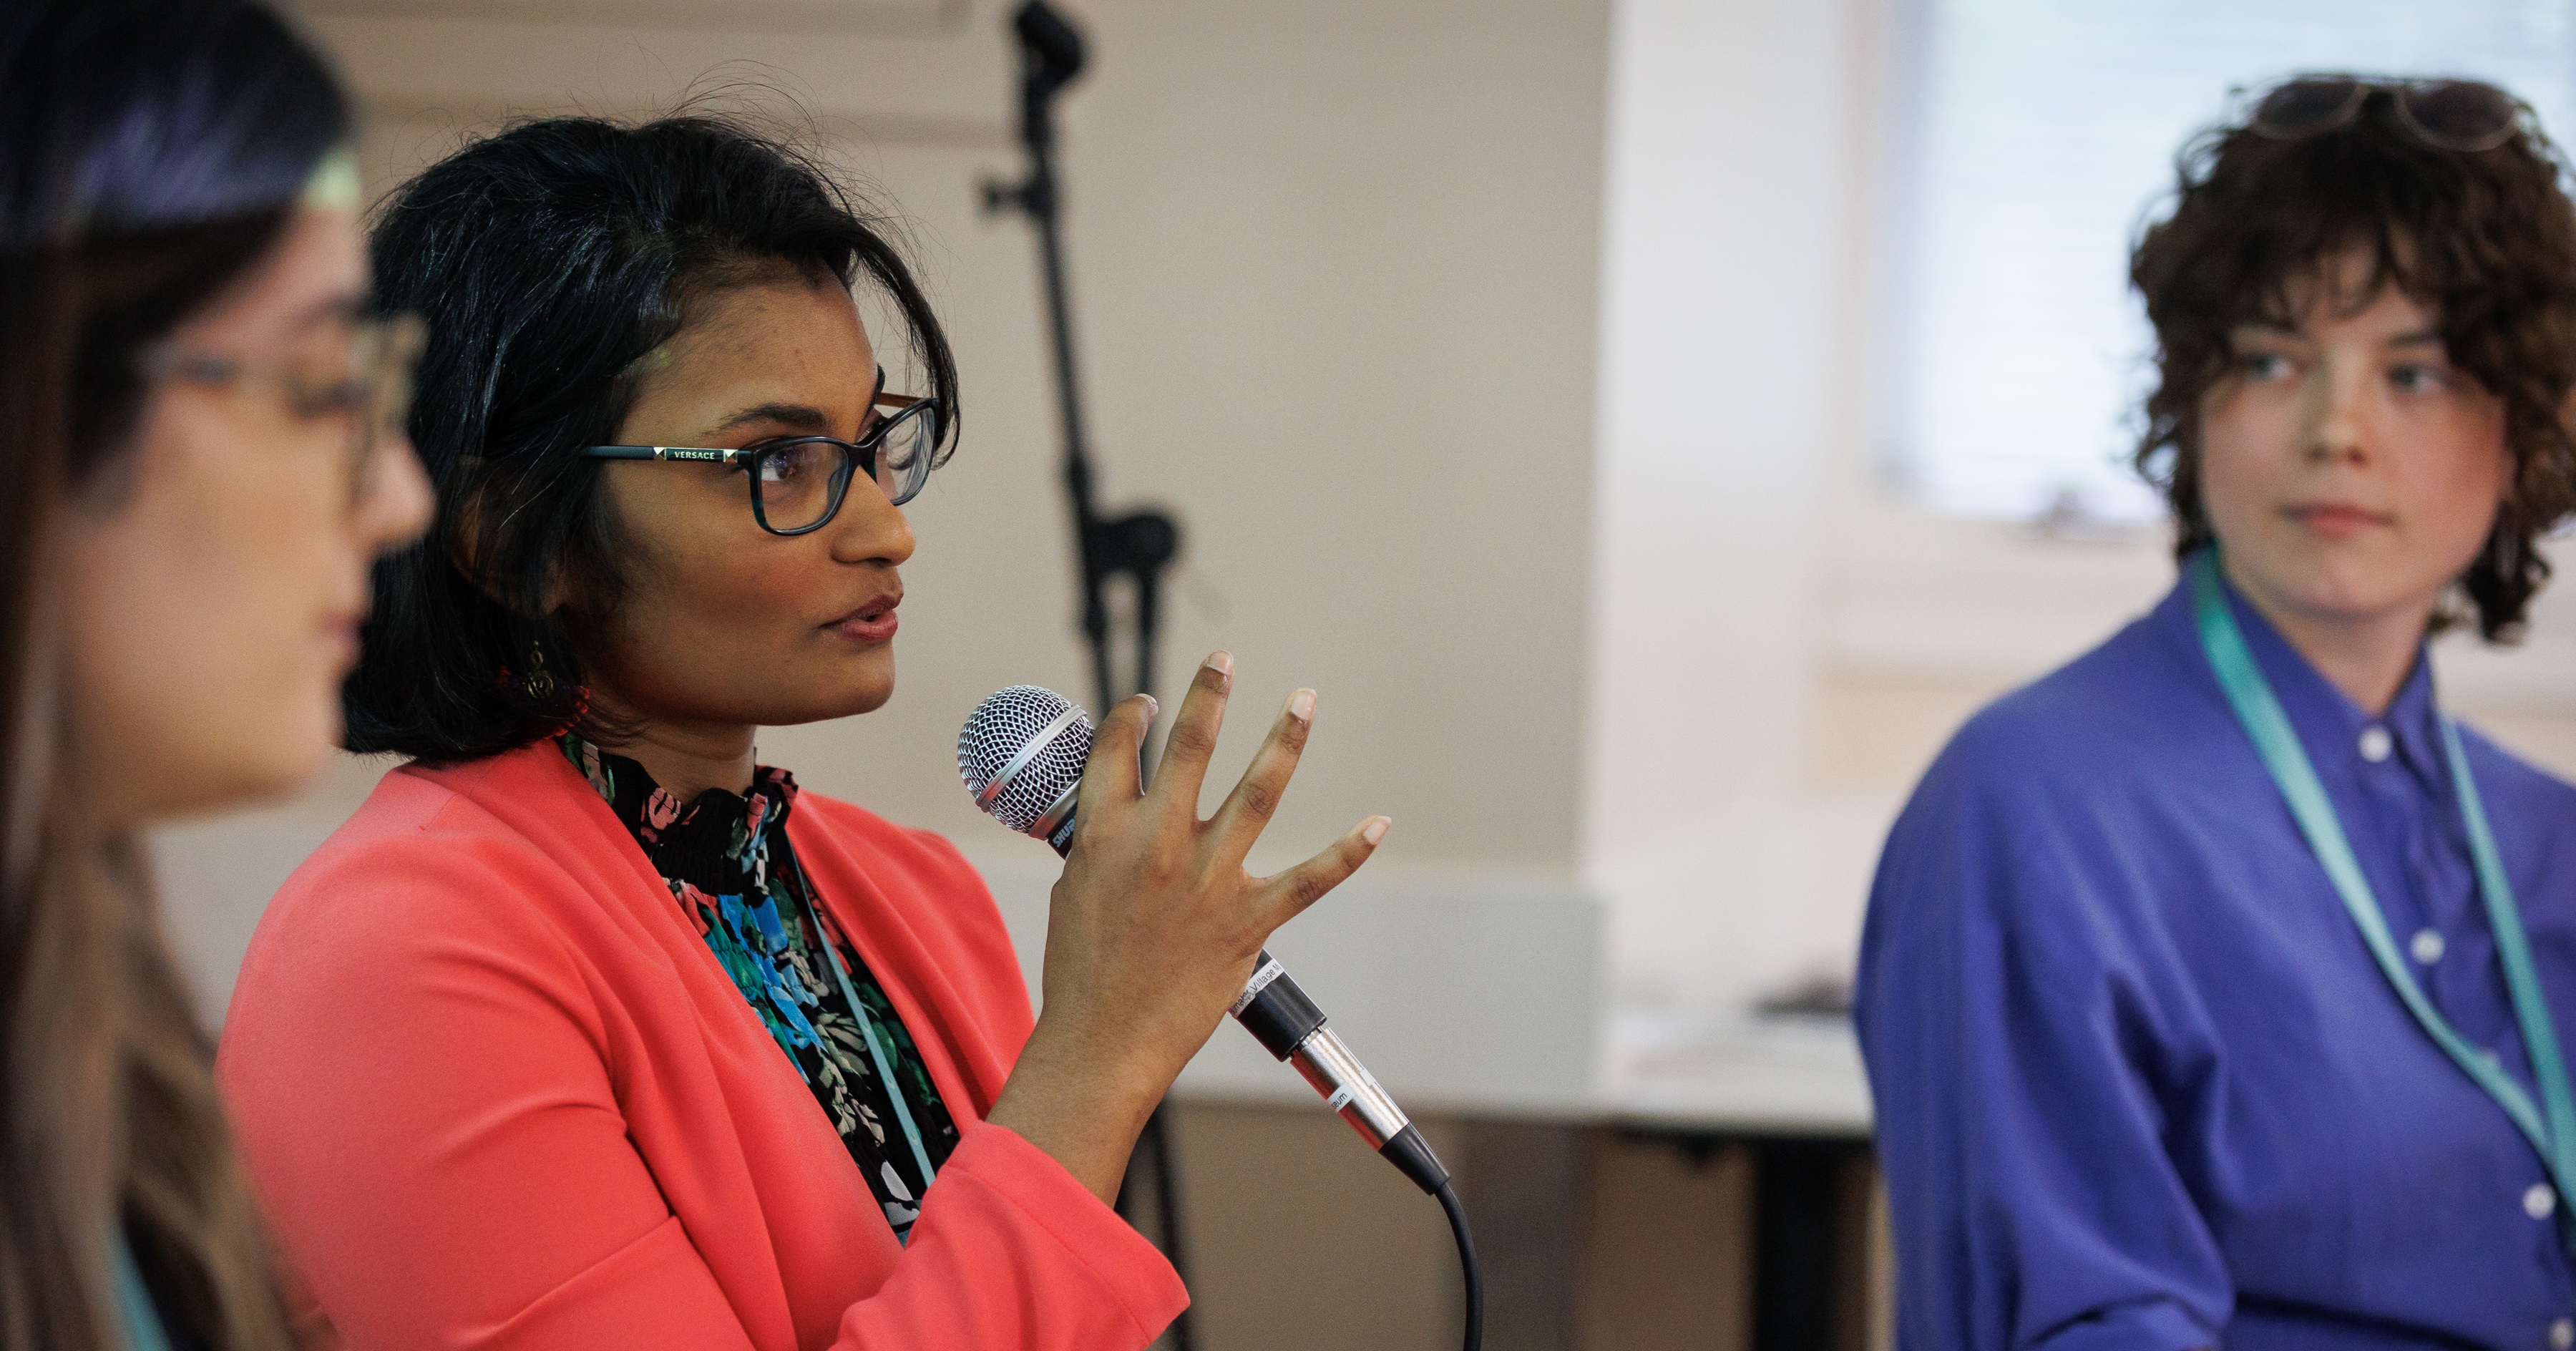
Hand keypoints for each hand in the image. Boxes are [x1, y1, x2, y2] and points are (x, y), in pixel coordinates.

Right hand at [984, 650, 1388, 1202]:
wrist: (1102, 1043)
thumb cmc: (1081, 976)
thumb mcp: (1073, 892)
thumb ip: (1102, 848)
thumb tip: (1120, 824)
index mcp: (1104, 834)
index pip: (1116, 751)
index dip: (1131, 717)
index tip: (1145, 703)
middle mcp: (1159, 843)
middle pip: (1189, 746)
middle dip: (1209, 695)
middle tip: (1226, 658)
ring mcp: (1208, 878)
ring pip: (1257, 791)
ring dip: (1284, 740)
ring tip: (1303, 700)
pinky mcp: (1247, 920)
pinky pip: (1309, 878)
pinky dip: (1347, 851)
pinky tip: (1377, 823)